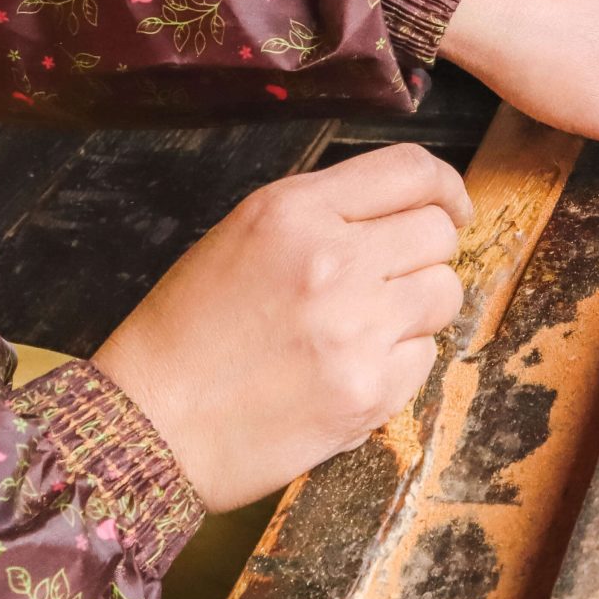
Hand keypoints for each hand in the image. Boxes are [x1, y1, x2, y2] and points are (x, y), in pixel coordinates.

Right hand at [90, 145, 471, 510]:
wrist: (149, 428)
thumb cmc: (186, 334)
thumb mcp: (242, 237)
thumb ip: (323, 215)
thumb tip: (406, 212)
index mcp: (293, 212)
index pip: (411, 169)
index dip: (444, 188)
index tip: (450, 207)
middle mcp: (332, 261)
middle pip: (438, 232)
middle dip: (424, 254)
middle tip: (387, 281)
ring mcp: (356, 330)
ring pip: (445, 293)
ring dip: (416, 309)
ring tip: (360, 329)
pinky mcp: (369, 392)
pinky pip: (426, 358)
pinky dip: (398, 364)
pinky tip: (346, 371)